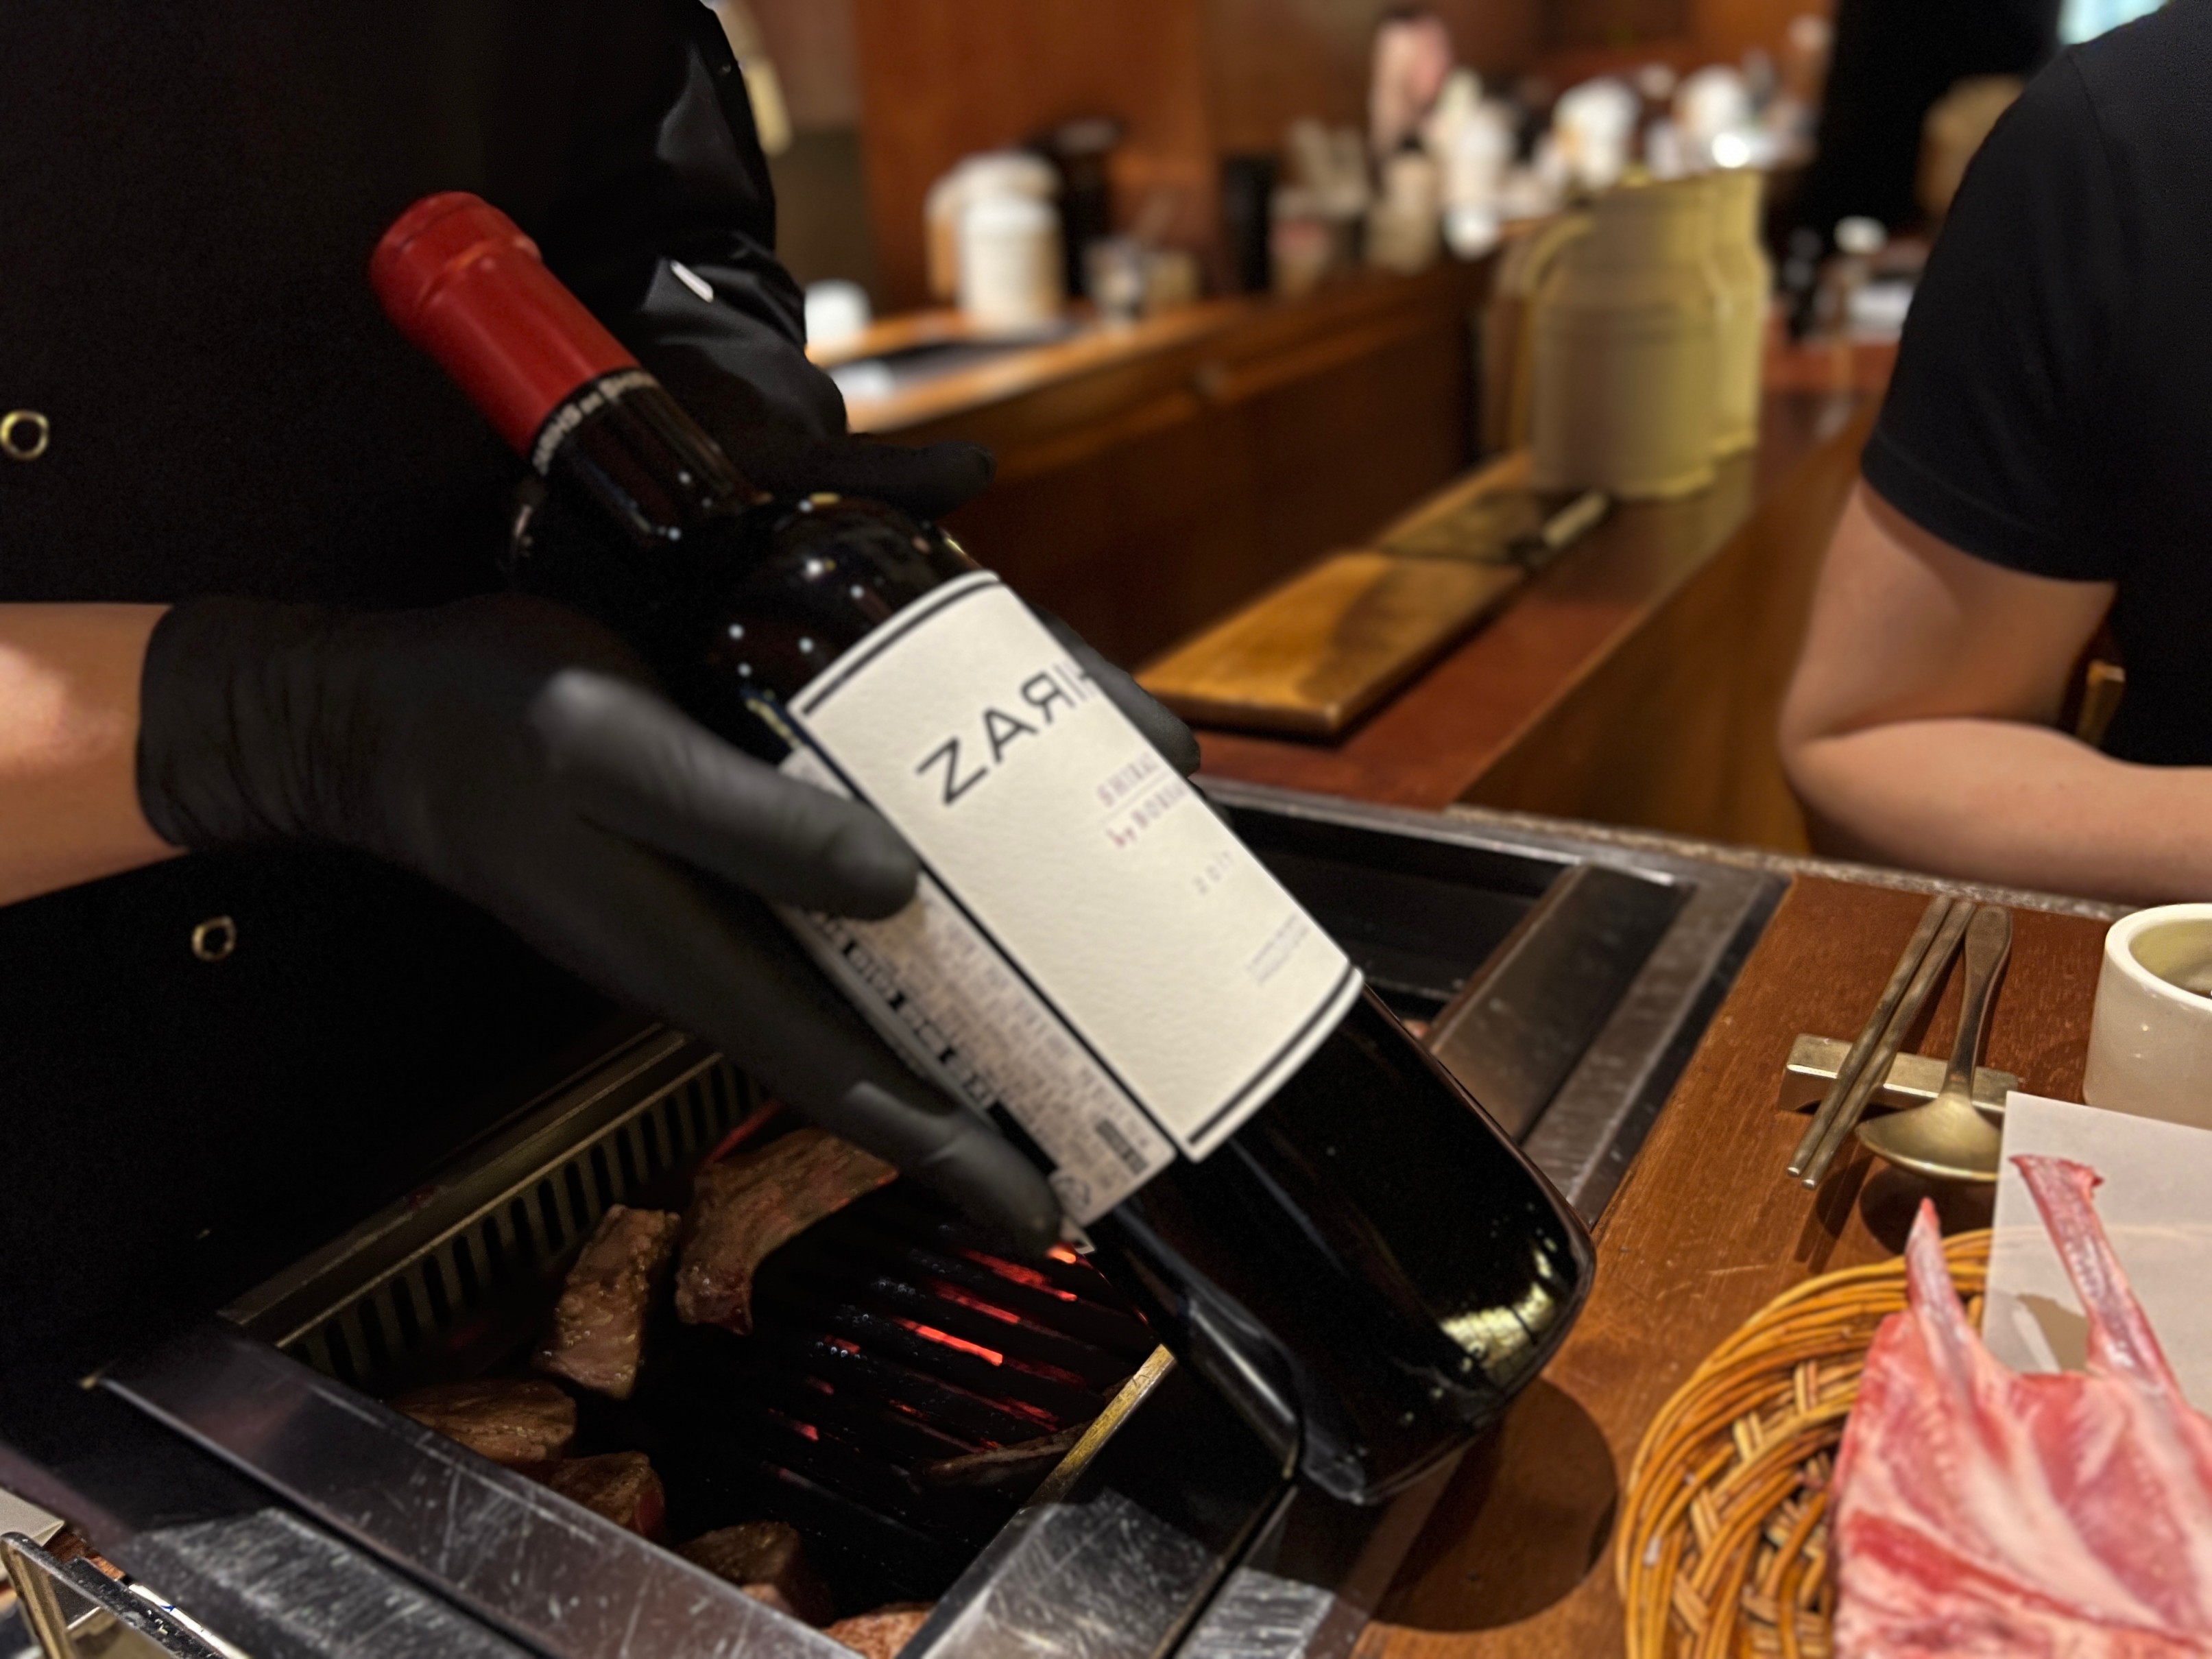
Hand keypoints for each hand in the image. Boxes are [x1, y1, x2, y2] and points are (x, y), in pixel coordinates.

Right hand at [136, 594, 1061, 1249]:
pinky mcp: (728, 849)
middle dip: (1008, 1069)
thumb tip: (900, 887)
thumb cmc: (491, 740)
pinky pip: (852, 883)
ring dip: (991, 966)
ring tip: (1100, 947)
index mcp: (711, 971)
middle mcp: (739, 957)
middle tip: (1129, 1071)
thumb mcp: (613, 761)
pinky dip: (936, 873)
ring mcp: (733, 910)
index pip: (859, 1093)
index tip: (1053, 1220)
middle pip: (897, 1037)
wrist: (395, 714)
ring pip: (887, 961)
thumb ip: (747, 825)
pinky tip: (986, 829)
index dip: (958, 1160)